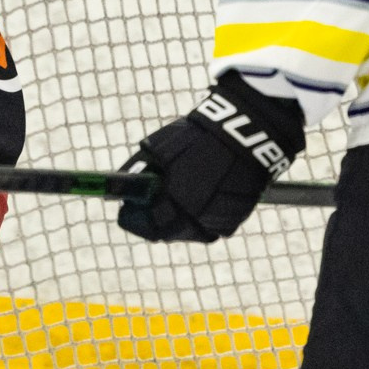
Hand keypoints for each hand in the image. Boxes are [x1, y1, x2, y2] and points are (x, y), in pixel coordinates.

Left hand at [116, 73, 303, 243]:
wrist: (246, 134)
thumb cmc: (199, 137)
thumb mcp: (160, 148)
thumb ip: (139, 171)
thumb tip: (121, 187)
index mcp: (173, 200)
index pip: (143, 226)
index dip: (134, 216)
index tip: (130, 208)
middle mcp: (195, 217)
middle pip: (166, 233)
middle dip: (157, 218)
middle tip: (156, 200)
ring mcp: (217, 221)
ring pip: (190, 232)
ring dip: (181, 219)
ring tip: (183, 193)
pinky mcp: (235, 219)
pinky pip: (211, 226)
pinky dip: (204, 216)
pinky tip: (206, 194)